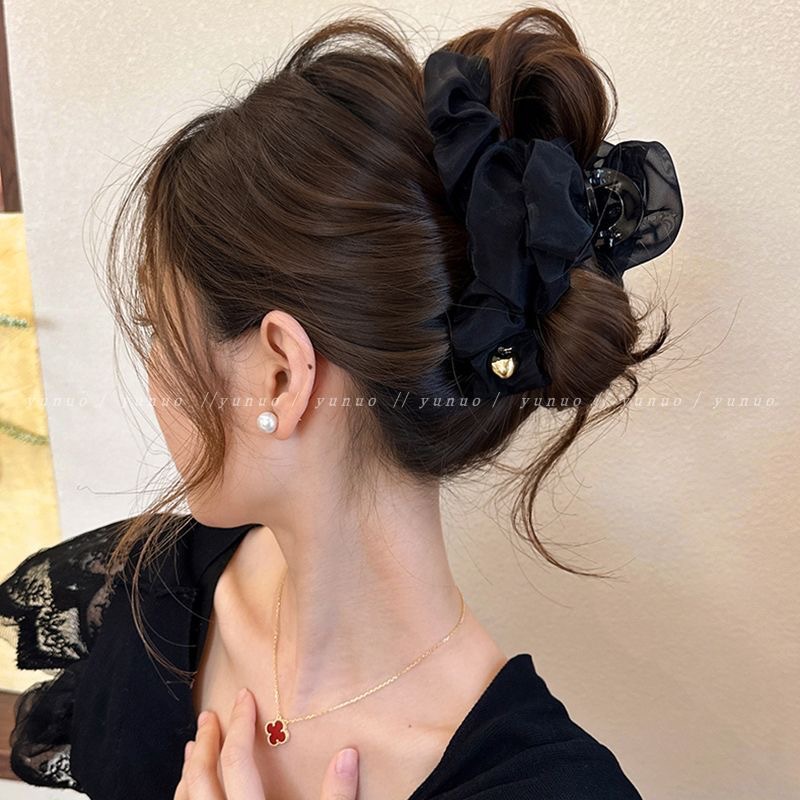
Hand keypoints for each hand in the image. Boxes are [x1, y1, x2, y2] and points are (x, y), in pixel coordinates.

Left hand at [173, 688, 359, 798]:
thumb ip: (335, 797)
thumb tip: (348, 753)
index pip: (237, 760)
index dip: (240, 724)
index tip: (244, 697)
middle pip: (201, 777)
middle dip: (205, 741)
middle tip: (209, 716)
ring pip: (186, 798)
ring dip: (188, 768)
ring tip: (192, 746)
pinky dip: (184, 794)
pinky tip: (189, 786)